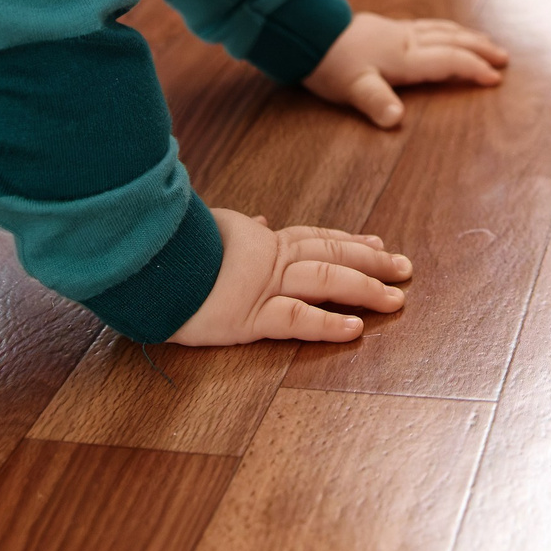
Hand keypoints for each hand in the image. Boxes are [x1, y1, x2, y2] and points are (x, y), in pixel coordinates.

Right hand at [169, 209, 412, 344]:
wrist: (145, 258)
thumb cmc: (173, 246)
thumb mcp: (211, 227)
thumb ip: (240, 228)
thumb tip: (261, 221)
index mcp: (262, 240)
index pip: (317, 238)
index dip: (350, 241)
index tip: (378, 243)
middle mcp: (271, 259)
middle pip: (333, 256)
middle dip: (373, 262)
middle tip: (405, 268)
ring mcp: (263, 286)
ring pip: (326, 282)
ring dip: (365, 289)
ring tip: (396, 299)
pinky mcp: (248, 316)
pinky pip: (296, 319)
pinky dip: (328, 324)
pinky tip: (355, 329)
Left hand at [304, 11, 508, 128]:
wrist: (308, 33)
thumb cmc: (330, 64)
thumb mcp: (352, 88)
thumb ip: (376, 102)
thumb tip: (395, 121)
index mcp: (405, 57)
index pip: (449, 61)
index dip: (474, 68)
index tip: (496, 78)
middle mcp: (407, 41)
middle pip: (453, 41)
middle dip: (480, 49)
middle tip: (504, 57)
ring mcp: (398, 31)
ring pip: (442, 29)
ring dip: (467, 36)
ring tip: (485, 41)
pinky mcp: (387, 27)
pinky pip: (429, 26)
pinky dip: (447, 29)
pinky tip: (443, 32)